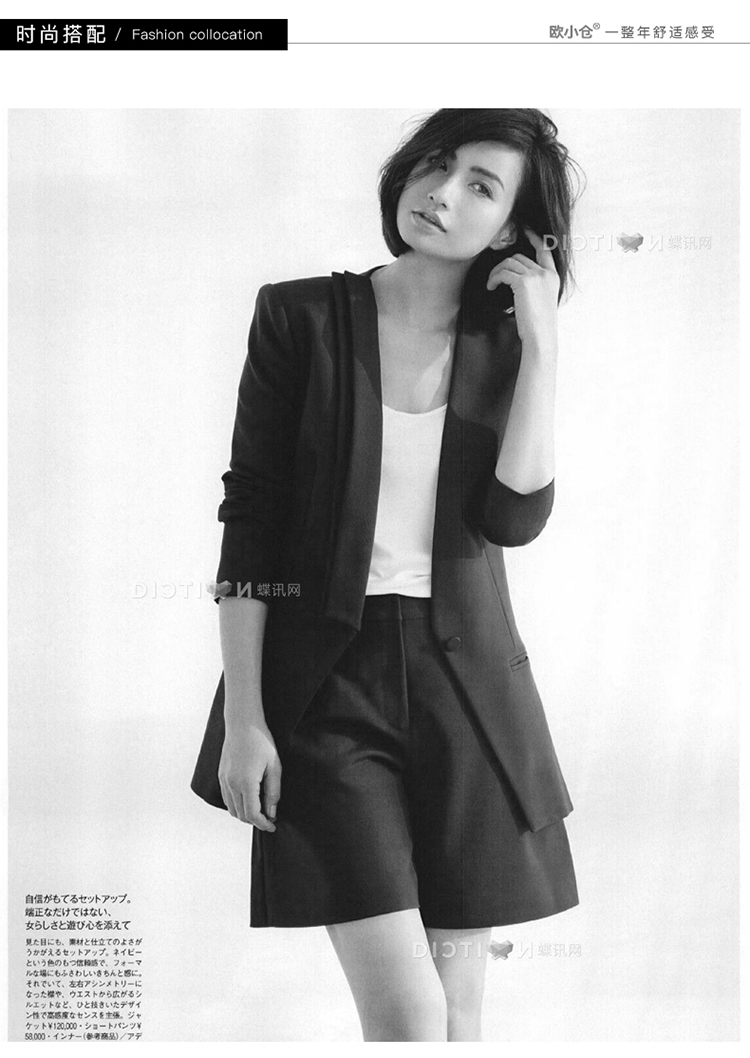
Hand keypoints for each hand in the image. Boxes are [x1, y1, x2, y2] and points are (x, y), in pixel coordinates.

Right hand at [218, 720, 280, 830]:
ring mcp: (224, 780)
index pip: (252, 814)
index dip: (263, 824)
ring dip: (245, 814)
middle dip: (256, 820)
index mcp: (246, 783)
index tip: (272, 825)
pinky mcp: (221, 776)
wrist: (243, 724)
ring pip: (232, 809)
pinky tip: (248, 799)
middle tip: (269, 817)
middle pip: (241, 815)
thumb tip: (272, 812)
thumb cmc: (261, 742)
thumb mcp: (274, 766)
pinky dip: (236, 805)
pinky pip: (226, 799)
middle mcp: (231, 784)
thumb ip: (273, 791)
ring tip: (260, 809)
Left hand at [486, 226, 559, 350]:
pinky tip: (491, 287)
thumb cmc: (538, 325)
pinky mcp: (523, 282)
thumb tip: (515, 280)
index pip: (545, 249)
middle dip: (504, 265)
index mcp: (553, 276)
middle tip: (495, 277)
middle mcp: (545, 273)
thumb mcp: (541, 301)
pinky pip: (503, 273)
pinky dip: (494, 278)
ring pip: (509, 263)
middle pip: (519, 257)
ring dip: (496, 272)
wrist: (540, 336)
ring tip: (491, 284)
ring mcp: (535, 276)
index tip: (525, 229)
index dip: (534, 237)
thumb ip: (534, 287)